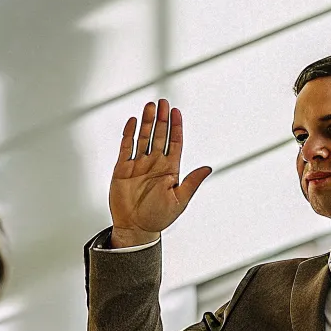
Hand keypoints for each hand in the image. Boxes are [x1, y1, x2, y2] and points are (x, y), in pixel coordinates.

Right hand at [108, 100, 212, 247]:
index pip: (175, 143)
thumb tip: (208, 168)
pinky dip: (129, 134)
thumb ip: (192, 182)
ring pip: (143, 137)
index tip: (176, 112)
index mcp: (170, 170)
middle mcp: (155, 163)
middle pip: (159, 135)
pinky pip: (126, 147)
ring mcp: (138, 164)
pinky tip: (133, 122)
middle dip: (161, 119)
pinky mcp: (122, 169)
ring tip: (150, 106)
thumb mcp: (180, 200)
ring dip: (147, 122)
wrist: (136, 228)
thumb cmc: (159, 217)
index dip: (176, 127)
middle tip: (163, 102)